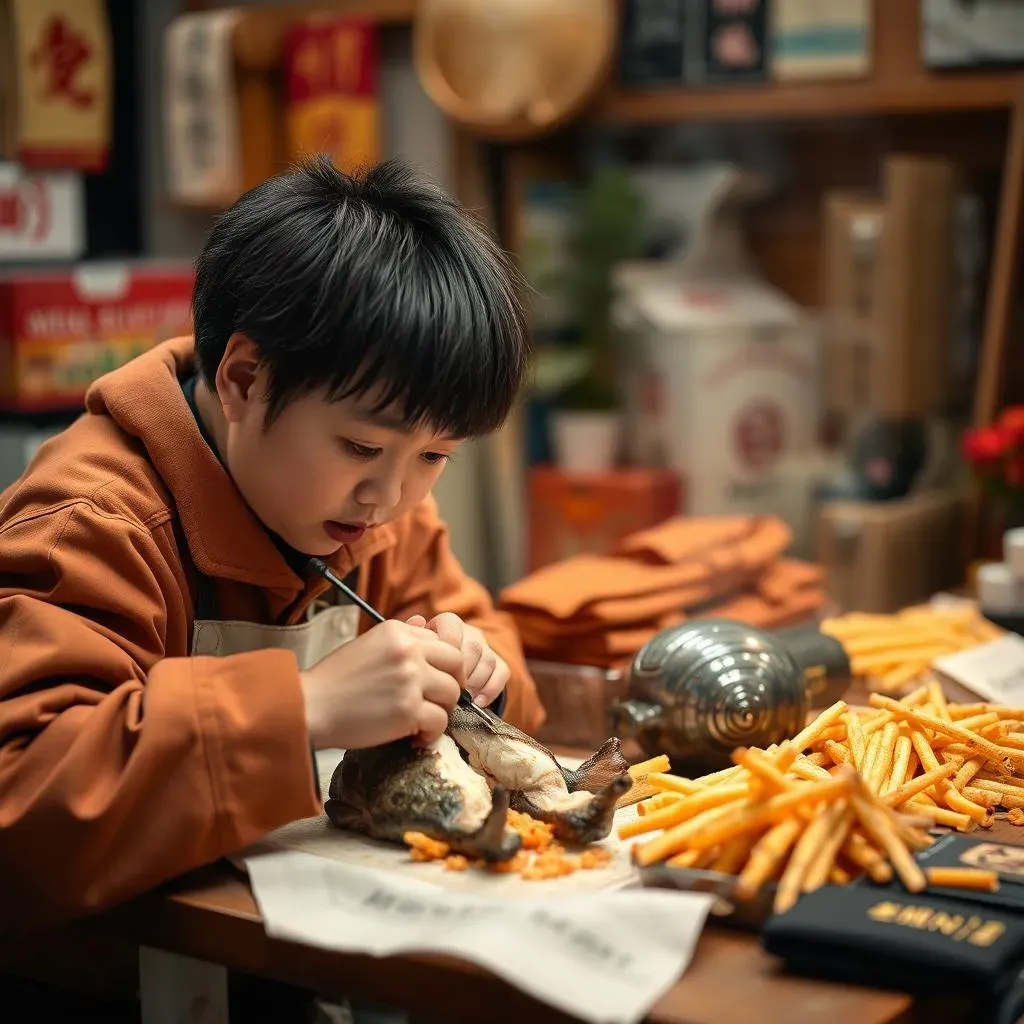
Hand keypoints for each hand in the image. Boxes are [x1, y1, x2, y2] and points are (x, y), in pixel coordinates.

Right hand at [299, 619, 463, 750]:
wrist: (311, 707)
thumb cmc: (335, 680)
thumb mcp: (367, 645)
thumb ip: (400, 638)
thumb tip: (423, 622)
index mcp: (398, 631)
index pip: (442, 642)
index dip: (445, 664)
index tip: (437, 679)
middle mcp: (408, 651)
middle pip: (457, 664)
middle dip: (454, 684)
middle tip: (440, 701)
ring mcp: (410, 680)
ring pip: (451, 694)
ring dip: (441, 711)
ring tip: (422, 721)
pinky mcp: (408, 710)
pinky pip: (439, 721)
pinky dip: (432, 733)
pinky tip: (415, 737)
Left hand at [406, 612, 508, 708]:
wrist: (440, 678)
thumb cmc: (420, 663)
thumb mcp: (413, 649)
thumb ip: (411, 636)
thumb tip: (417, 620)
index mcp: (448, 623)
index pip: (452, 627)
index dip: (447, 650)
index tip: (437, 670)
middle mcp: (469, 632)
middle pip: (473, 647)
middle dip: (462, 672)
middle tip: (450, 691)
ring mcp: (486, 648)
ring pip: (488, 660)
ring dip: (476, 682)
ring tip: (462, 700)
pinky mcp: (499, 663)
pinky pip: (502, 672)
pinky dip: (491, 689)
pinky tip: (477, 703)